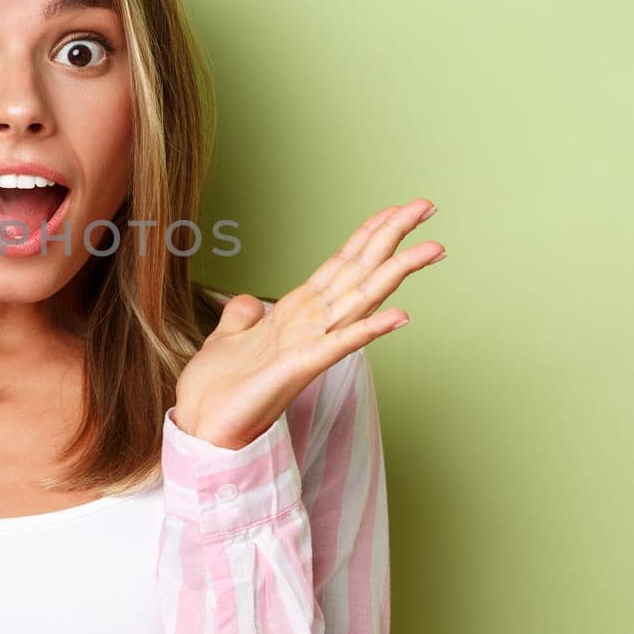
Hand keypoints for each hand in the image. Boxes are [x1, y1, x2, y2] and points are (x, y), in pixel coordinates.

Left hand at [174, 198, 444, 448]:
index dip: (367, 235)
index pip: (340, 264)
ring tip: (432, 248)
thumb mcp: (226, 339)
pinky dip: (369, 329)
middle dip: (393, 238)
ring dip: (396, 273)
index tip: (396, 208)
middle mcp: (312, 324)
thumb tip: (247, 300)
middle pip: (361, 271)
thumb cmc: (218, 390)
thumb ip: (242, 317)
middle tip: (427, 206)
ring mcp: (311, 345)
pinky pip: (341, 345)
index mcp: (297, 313)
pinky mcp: (300, 368)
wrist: (202, 426)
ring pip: (361, 300)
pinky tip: (400, 316)